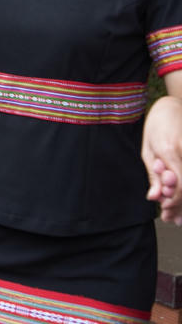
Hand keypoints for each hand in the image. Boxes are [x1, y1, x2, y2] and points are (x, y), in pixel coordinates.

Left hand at [143, 95, 181, 223]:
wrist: (173, 107)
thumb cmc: (156, 127)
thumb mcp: (148, 151)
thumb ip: (153, 175)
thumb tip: (154, 197)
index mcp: (170, 150)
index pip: (179, 185)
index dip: (174, 202)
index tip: (165, 209)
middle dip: (181, 206)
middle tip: (171, 217)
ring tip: (178, 215)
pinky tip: (180, 196)